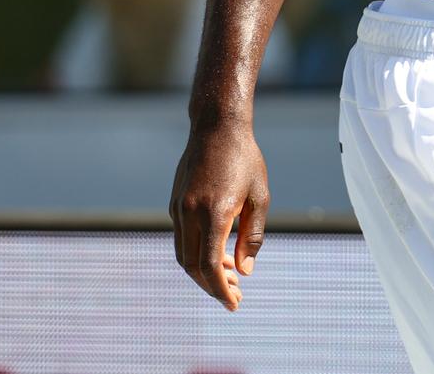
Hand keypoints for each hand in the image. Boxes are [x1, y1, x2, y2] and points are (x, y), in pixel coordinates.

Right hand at [170, 119, 268, 310]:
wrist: (216, 128)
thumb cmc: (245, 160)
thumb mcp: (259, 197)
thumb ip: (252, 236)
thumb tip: (244, 271)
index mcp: (214, 212)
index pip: (210, 264)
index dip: (220, 289)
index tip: (233, 303)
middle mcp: (190, 213)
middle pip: (193, 266)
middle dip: (212, 285)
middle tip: (233, 296)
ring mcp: (178, 208)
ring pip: (184, 255)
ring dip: (203, 272)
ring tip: (229, 276)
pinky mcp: (174, 204)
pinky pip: (182, 239)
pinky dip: (196, 254)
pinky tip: (218, 254)